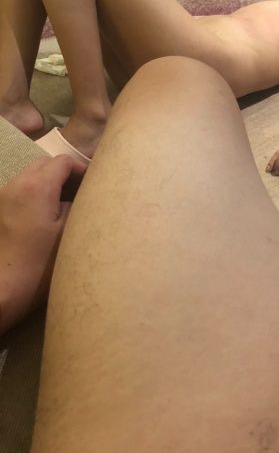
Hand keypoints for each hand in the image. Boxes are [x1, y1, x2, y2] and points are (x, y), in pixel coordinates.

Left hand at [0, 155, 86, 334]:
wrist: (2, 290)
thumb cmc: (40, 264)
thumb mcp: (69, 233)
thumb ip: (77, 206)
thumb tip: (80, 196)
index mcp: (36, 186)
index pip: (63, 162)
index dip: (82, 169)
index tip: (96, 185)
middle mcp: (15, 185)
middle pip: (44, 165)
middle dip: (64, 173)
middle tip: (83, 193)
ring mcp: (3, 198)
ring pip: (30, 177)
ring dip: (49, 184)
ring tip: (66, 205)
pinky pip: (20, 192)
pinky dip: (36, 195)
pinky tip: (47, 217)